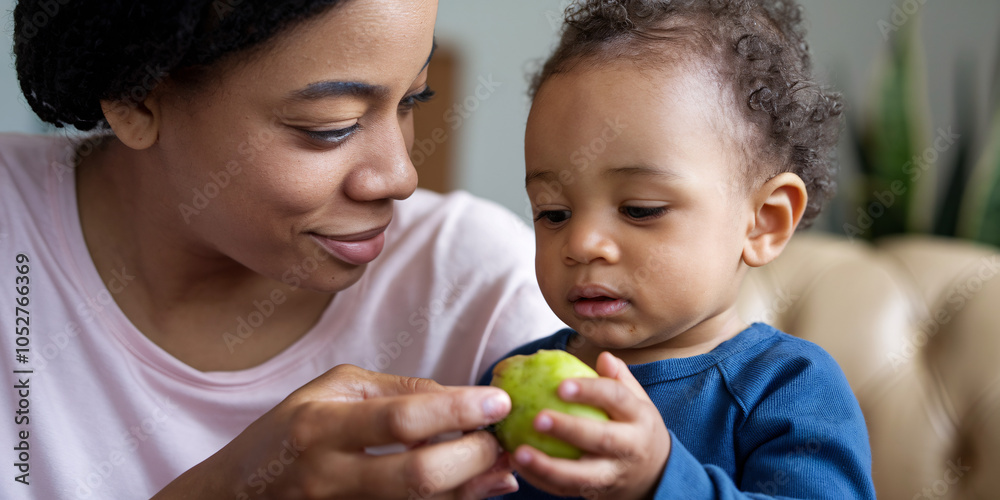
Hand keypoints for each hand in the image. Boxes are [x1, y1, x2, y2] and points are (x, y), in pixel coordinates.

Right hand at [152, 364, 519, 499]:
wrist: (239, 492)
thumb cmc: (293, 429)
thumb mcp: (335, 390)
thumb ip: (398, 392)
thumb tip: (461, 399)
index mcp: (320, 426)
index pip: (402, 419)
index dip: (457, 410)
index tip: (497, 400)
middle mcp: (328, 475)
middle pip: (418, 477)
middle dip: (473, 458)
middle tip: (500, 438)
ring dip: (471, 488)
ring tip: (500, 466)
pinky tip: (472, 487)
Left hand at [509, 352, 670, 499]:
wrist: (655, 475)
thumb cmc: (636, 429)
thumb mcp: (638, 403)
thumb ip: (620, 380)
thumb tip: (604, 357)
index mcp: (639, 417)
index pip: (617, 399)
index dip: (591, 391)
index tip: (561, 385)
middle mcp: (630, 447)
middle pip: (601, 439)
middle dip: (569, 429)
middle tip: (538, 419)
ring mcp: (614, 474)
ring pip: (582, 475)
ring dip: (549, 466)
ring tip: (520, 453)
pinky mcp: (597, 493)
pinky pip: (567, 490)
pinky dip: (542, 480)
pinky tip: (518, 466)